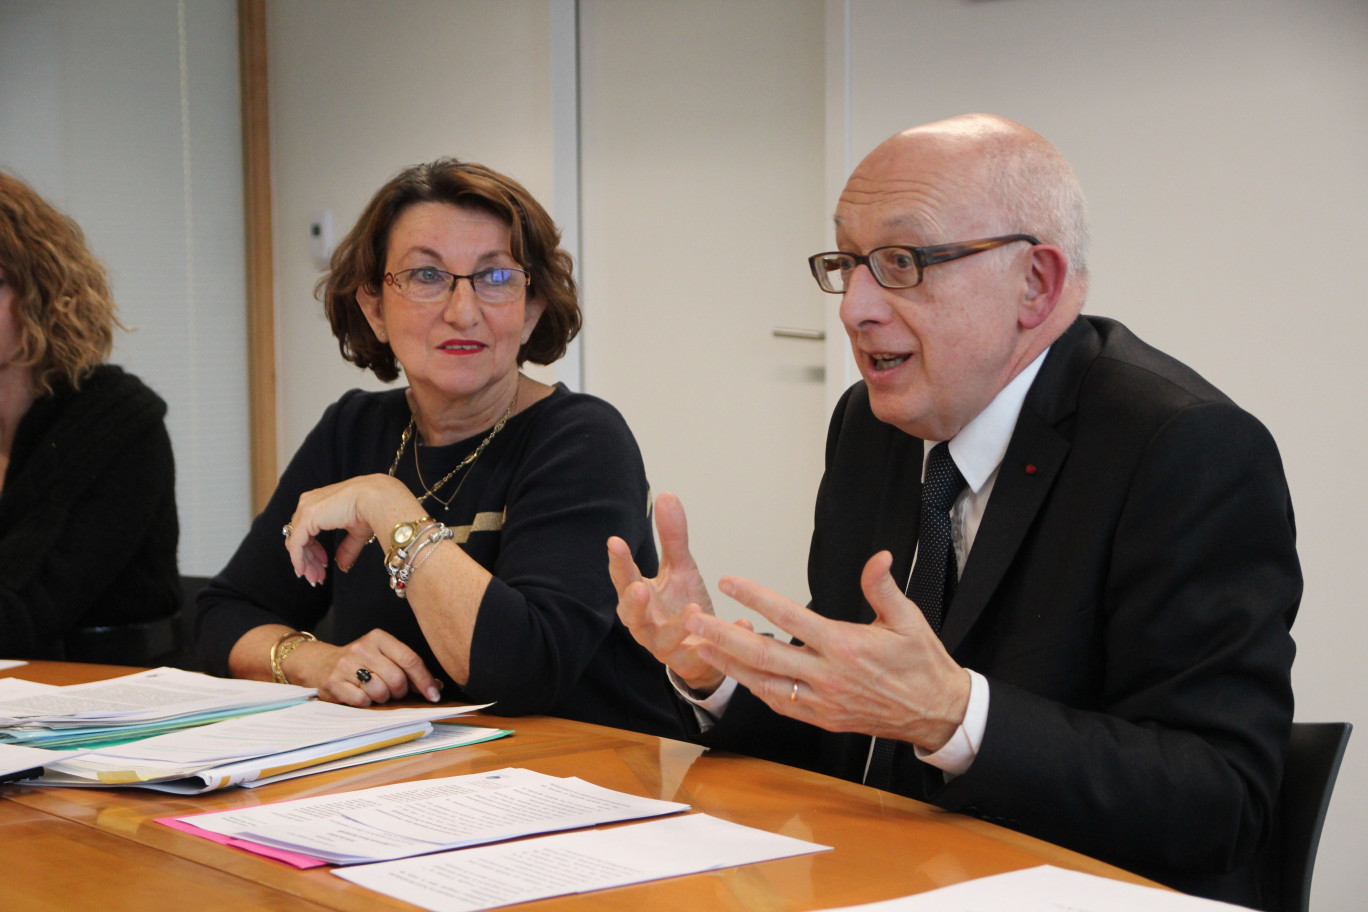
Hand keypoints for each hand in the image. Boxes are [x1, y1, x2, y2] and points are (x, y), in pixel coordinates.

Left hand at [282, 474, 420, 584]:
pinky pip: (296, 543)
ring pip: (295, 541)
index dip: (313, 550)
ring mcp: (306, 508)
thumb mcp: (356, 532)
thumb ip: (346, 548)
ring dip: (304, 562)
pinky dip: (298, 559)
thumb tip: (342, 564)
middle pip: (299, 536)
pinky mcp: (307, 517)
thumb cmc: (371, 509)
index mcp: (320, 502)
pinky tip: (304, 571)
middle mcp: (309, 503)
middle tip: (316, 577)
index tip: (322, 565)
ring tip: (314, 578)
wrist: (376, 499)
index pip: (307, 529)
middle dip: (308, 559)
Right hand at [283, 628, 442, 705]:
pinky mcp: (333, 682)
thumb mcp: (383, 656)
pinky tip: (360, 695)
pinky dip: (366, 703)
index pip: (410, 659)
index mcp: (379, 637)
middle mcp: (362, 648)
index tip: (434, 694)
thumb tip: (436, 687)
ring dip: (382, 698)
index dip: (424, 680)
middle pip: (397, 679)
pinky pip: (362, 700)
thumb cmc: (361, 662)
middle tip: (394, 692)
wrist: (320, 663)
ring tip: (375, 692)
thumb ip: (408, 668)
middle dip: (400, 691)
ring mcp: (346, 665)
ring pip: (380, 691)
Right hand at [608, 492, 747, 694]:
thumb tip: (666, 495)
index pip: (624, 579)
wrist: (700, 654)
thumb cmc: (681, 606)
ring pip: (663, 640)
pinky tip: (742, 623)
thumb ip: (672, 537)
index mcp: (640, 599)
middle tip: (639, 587)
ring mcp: (665, 646)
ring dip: (676, 626)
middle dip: (633, 603)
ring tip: (693, 608)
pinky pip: (704, 655)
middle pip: (631, 616)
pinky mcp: (690, 663)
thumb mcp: (680, 568)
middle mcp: (646, 624)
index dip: (619, 563)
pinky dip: (723, 639)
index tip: (615, 542)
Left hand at [685, 550, 970, 750]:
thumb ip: (884, 589)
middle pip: (763, 653)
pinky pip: (780, 703)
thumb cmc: (922, 662)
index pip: (790, 616)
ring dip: (728, 664)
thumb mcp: (909, 619)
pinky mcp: (823, 718)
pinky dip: (754, 688)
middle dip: (722, 635)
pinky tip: (737, 674)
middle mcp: (827, 675)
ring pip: (764, 683)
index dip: (755, 598)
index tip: (729, 581)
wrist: (936, 712)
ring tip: (698, 645)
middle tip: (690, 619)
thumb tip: (878, 557)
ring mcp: (822, 700)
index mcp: (844, 645)